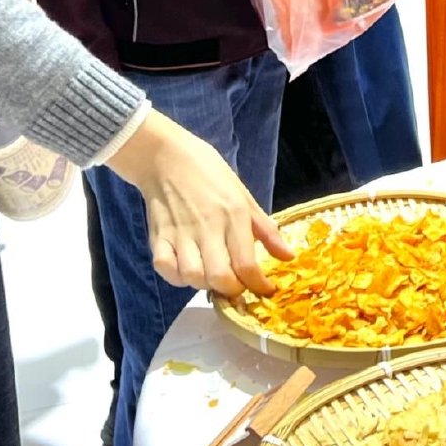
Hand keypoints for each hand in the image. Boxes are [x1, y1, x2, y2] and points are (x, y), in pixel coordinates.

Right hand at [105, 112, 292, 296]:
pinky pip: (164, 267)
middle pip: (220, 277)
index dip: (259, 286)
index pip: (248, 264)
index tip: (265, 291)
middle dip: (232, 291)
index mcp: (233, 215)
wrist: (166, 155)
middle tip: (237, 286)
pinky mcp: (157, 235)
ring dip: (204, 284)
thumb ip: (265, 229)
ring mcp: (180, 232)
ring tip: (212, 276)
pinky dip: (175, 276)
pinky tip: (186, 270)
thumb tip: (288, 256)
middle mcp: (208, 226)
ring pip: (192, 276)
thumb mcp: (243, 195)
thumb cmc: (209, 172)